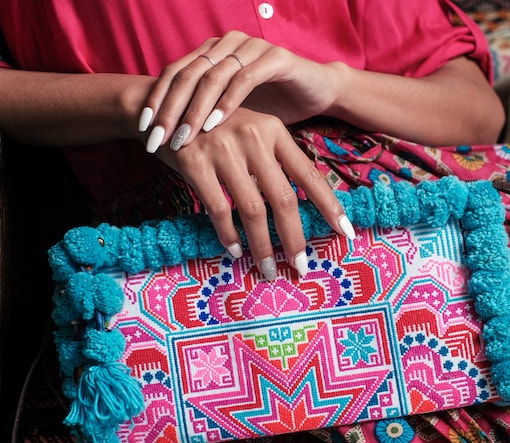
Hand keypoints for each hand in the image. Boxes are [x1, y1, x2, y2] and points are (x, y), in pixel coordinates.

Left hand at [139, 31, 339, 152]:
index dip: (157, 100)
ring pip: (212, 77)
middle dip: (170, 109)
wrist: (317, 92)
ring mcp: (251, 47)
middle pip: (188, 74)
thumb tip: (166, 141)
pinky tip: (214, 125)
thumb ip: (203, 115)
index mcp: (212, 52)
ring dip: (195, 110)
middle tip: (158, 138)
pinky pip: (244, 79)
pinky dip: (227, 102)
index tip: (145, 130)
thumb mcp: (231, 111)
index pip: (175, 73)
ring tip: (184, 137)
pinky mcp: (275, 58)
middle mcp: (227, 44)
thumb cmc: (272, 104)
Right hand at [153, 107, 353, 279]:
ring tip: (266, 269)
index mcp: (274, 130)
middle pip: (283, 199)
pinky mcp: (194, 162)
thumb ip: (274, 161)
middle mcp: (253, 138)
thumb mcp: (251, 132)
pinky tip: (235, 251)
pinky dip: (228, 235)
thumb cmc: (215, 127)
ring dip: (261, 247)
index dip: (329, 206)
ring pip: (252, 210)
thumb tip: (297, 208)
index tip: (345, 233)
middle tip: (301, 266)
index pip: (309, 175)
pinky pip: (218, 209)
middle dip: (295, 239)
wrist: (164, 107)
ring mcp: (223, 149)